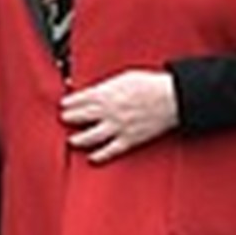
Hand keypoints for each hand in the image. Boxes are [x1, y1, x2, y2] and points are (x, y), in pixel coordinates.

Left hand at [59, 72, 180, 163]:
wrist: (171, 98)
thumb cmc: (151, 85)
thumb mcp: (125, 77)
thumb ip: (107, 85)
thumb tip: (95, 89)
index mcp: (107, 94)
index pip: (80, 99)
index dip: (70, 103)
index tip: (64, 105)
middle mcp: (108, 111)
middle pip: (81, 117)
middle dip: (69, 118)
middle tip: (64, 119)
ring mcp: (117, 127)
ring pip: (90, 136)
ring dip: (78, 139)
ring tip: (72, 140)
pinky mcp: (128, 140)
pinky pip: (110, 150)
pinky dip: (99, 156)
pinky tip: (92, 158)